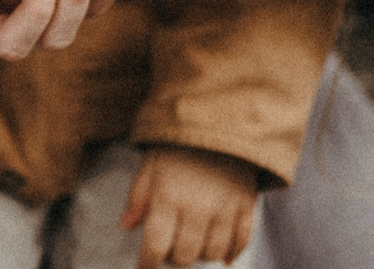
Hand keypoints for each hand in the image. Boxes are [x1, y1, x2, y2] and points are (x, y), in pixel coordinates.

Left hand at [120, 146, 259, 268]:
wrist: (220, 119)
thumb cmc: (178, 144)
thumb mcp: (150, 164)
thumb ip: (138, 197)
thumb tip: (126, 226)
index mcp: (169, 196)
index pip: (156, 245)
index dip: (147, 263)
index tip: (143, 268)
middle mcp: (197, 207)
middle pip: (185, 255)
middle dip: (173, 258)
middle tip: (169, 249)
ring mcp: (225, 208)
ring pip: (212, 252)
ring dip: (200, 255)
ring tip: (193, 246)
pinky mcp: (246, 205)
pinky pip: (241, 241)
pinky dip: (231, 252)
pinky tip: (222, 255)